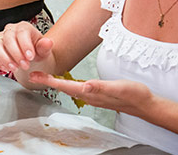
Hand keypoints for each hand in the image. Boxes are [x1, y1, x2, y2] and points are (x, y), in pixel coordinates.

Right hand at [0, 21, 53, 72]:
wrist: (31, 56)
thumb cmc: (36, 50)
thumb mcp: (44, 49)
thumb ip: (45, 46)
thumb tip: (48, 42)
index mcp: (23, 27)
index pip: (22, 32)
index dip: (25, 45)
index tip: (30, 57)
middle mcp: (10, 30)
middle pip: (8, 38)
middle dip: (16, 54)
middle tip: (25, 65)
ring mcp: (0, 38)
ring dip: (5, 58)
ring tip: (15, 68)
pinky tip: (6, 68)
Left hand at [28, 72, 153, 115]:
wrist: (145, 104)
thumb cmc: (134, 94)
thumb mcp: (119, 87)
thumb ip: (101, 87)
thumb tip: (85, 86)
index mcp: (92, 93)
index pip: (66, 85)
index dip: (49, 80)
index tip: (36, 76)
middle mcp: (89, 95)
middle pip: (63, 87)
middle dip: (47, 81)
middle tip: (32, 74)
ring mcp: (92, 96)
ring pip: (68, 89)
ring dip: (54, 82)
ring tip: (42, 76)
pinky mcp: (96, 94)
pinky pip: (76, 89)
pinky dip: (65, 84)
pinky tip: (62, 81)